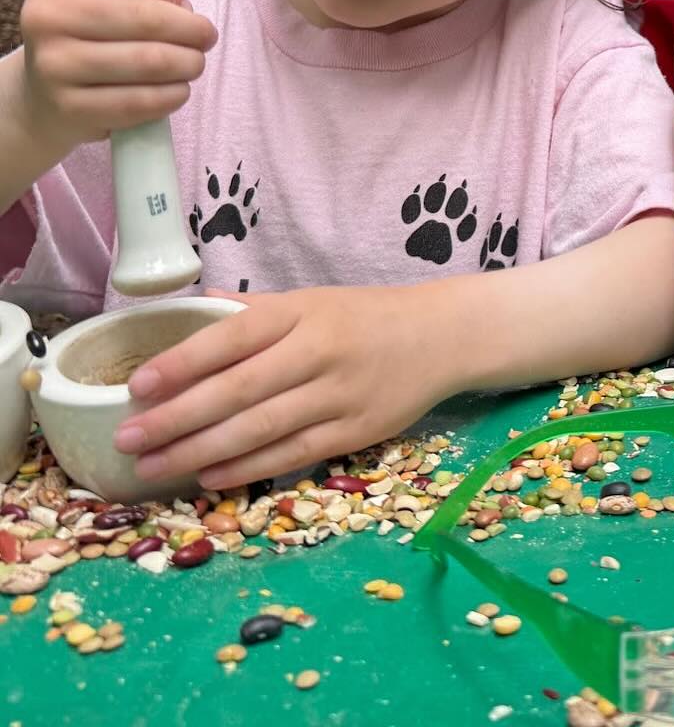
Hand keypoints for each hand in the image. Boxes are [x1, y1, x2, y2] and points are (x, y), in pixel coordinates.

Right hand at [18, 0, 216, 154]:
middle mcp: (47, 15)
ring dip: (188, 65)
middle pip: (147, 16)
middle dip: (193, 31)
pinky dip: (173, 96)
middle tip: (206, 39)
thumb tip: (186, 15)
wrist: (42, 92)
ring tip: (193, 65)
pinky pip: (140, 102)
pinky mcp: (69, 107)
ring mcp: (54, 64)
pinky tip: (177, 91)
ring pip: (150, 61)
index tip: (167, 1)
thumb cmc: (90, 32)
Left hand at [114, 286, 443, 488]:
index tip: (139, 385)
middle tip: (129, 438)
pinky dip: (248, 467)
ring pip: (262, 428)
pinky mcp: (357, 430)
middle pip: (240, 390)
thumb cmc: (368, 316)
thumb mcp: (313, 299)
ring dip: (201, 450)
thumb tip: (193, 304)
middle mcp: (320, 351)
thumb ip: (254, 309)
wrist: (443, 337)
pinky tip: (209, 475)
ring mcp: (340, 394)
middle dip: (178, 417)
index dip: (185, 362)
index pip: (236, 336)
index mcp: (304, 312)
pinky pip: (293, 453)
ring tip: (153, 466)